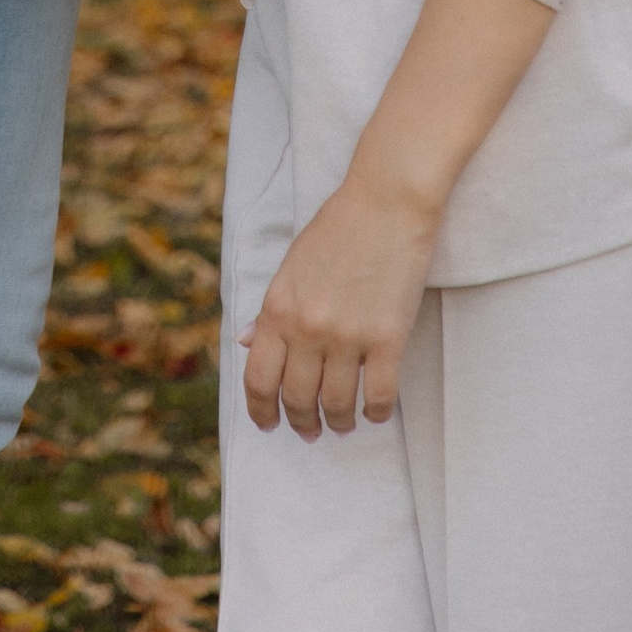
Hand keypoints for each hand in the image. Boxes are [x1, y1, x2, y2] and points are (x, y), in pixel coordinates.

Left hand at [241, 171, 441, 438]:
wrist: (386, 201)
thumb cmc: (337, 229)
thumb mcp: (291, 266)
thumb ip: (268, 309)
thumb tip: (243, 342)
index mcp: (277, 308)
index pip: (258, 379)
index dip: (261, 411)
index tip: (268, 425)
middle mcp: (307, 328)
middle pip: (297, 399)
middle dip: (302, 423)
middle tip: (310, 430)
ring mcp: (348, 336)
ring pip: (337, 405)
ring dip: (339, 422)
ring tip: (343, 423)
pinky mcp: (388, 339)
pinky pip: (379, 396)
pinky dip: (375, 413)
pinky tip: (374, 412)